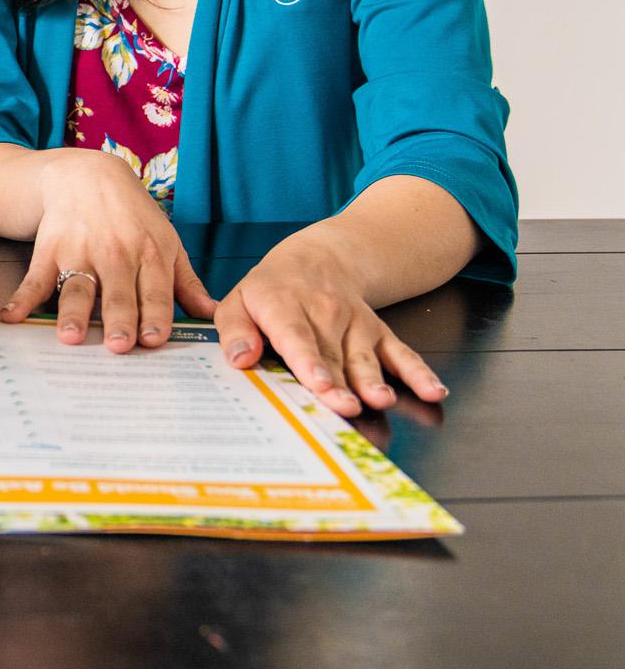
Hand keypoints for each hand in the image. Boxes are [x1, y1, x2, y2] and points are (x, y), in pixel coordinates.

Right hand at [0, 150, 215, 351]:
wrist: (87, 176)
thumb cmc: (133, 216)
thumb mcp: (167, 242)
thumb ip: (185, 282)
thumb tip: (212, 315)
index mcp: (150, 255)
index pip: (154, 291)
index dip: (155, 315)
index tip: (154, 340)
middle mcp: (116, 254)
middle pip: (118, 293)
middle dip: (118, 319)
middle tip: (117, 346)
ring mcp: (80, 252)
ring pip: (78, 287)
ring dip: (73, 312)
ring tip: (70, 336)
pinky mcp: (50, 250)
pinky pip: (35, 278)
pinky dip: (21, 298)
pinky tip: (11, 316)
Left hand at [213, 236, 447, 417]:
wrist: (318, 260)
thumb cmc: (271, 290)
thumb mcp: (239, 301)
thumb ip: (235, 330)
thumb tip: (239, 358)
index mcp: (284, 306)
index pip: (297, 337)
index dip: (309, 362)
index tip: (319, 383)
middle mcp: (324, 315)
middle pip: (333, 355)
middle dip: (340, 384)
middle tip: (345, 408)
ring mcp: (356, 324)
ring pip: (365, 357)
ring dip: (375, 380)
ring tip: (381, 400)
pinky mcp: (379, 333)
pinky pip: (401, 353)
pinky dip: (418, 372)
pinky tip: (433, 391)